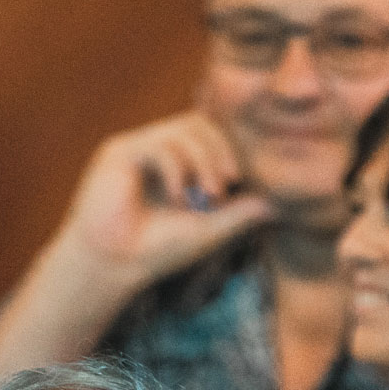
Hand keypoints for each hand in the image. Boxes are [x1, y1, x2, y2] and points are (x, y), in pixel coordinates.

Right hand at [54, 111, 274, 294]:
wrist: (112, 265)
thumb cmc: (155, 251)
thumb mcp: (207, 231)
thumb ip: (238, 215)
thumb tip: (276, 204)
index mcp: (178, 164)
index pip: (210, 136)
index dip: (229, 150)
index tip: (241, 180)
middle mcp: (157, 151)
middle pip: (200, 124)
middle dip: (220, 150)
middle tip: (228, 182)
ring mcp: (138, 148)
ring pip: (182, 130)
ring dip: (202, 160)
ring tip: (208, 196)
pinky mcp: (119, 152)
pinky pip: (158, 144)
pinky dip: (176, 168)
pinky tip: (178, 197)